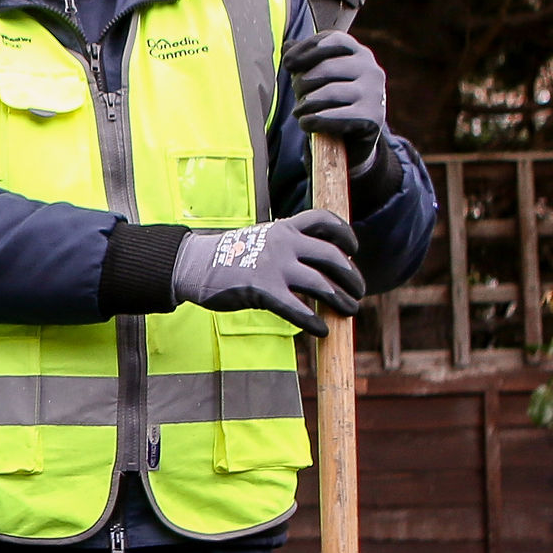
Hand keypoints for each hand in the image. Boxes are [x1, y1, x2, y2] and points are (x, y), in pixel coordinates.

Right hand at [168, 210, 364, 333]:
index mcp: (284, 228)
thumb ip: (286, 246)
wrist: (193, 264)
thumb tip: (312, 268)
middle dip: (352, 276)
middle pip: (333, 256)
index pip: (325, 221)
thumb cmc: (226, 256)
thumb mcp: (260, 239)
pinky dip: (315, 322)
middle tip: (359, 291)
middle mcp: (285, 243)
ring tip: (350, 310)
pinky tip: (323, 330)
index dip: (346, 234)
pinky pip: (298, 309)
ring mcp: (275, 266)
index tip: (354, 249)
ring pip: (322, 284)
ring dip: (341, 299)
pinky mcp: (264, 290)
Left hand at [293, 32, 398, 192]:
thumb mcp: (318, 79)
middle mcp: (371, 69)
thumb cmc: (331, 103)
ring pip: (329, 92)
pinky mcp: (373, 118)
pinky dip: (315, 120)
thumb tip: (287, 45)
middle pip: (326, 68)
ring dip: (306, 104)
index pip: (332, 40)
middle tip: (298, 97)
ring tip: (300, 113)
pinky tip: (306, 123)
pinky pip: (336, 116)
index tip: (287, 64)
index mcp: (359, 53)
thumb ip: (304, 61)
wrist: (352, 141)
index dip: (306, 49)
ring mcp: (374, 93)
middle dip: (302, 84)